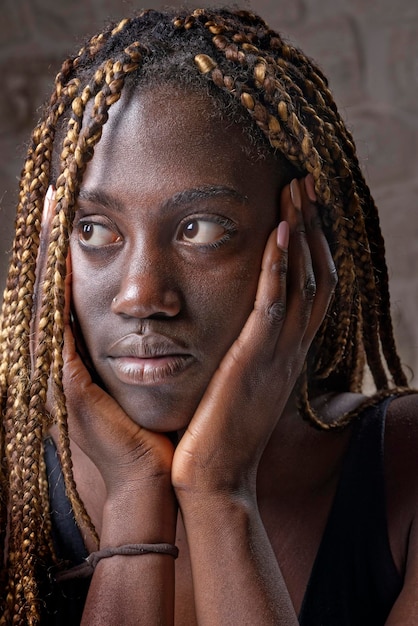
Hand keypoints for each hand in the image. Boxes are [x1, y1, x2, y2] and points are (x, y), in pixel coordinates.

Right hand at [34, 187, 174, 498]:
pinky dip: (55, 295)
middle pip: (49, 288)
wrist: (151, 476)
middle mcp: (62, 357)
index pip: (66, 290)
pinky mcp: (70, 387)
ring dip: (46, 257)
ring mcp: (59, 372)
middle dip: (48, 242)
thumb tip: (158, 308)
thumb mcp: (144, 375)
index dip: (63, 250)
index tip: (70, 208)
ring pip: (46, 302)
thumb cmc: (152, 426)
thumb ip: (142, 342)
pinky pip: (58, 332)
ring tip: (50, 210)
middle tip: (52, 194)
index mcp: (80, 353)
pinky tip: (59, 260)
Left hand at [172, 176, 336, 498]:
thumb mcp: (243, 385)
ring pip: (304, 282)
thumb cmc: (220, 432)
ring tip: (295, 191)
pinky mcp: (255, 361)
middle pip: (318, 274)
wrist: (215, 477)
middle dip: (313, 226)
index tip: (302, 209)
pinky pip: (274, 306)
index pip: (314, 289)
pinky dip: (280, 268)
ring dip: (301, 233)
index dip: (314, 246)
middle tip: (304, 184)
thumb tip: (239, 326)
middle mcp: (293, 348)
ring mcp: (278, 354)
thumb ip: (248, 352)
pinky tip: (278, 232)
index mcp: (288, 352)